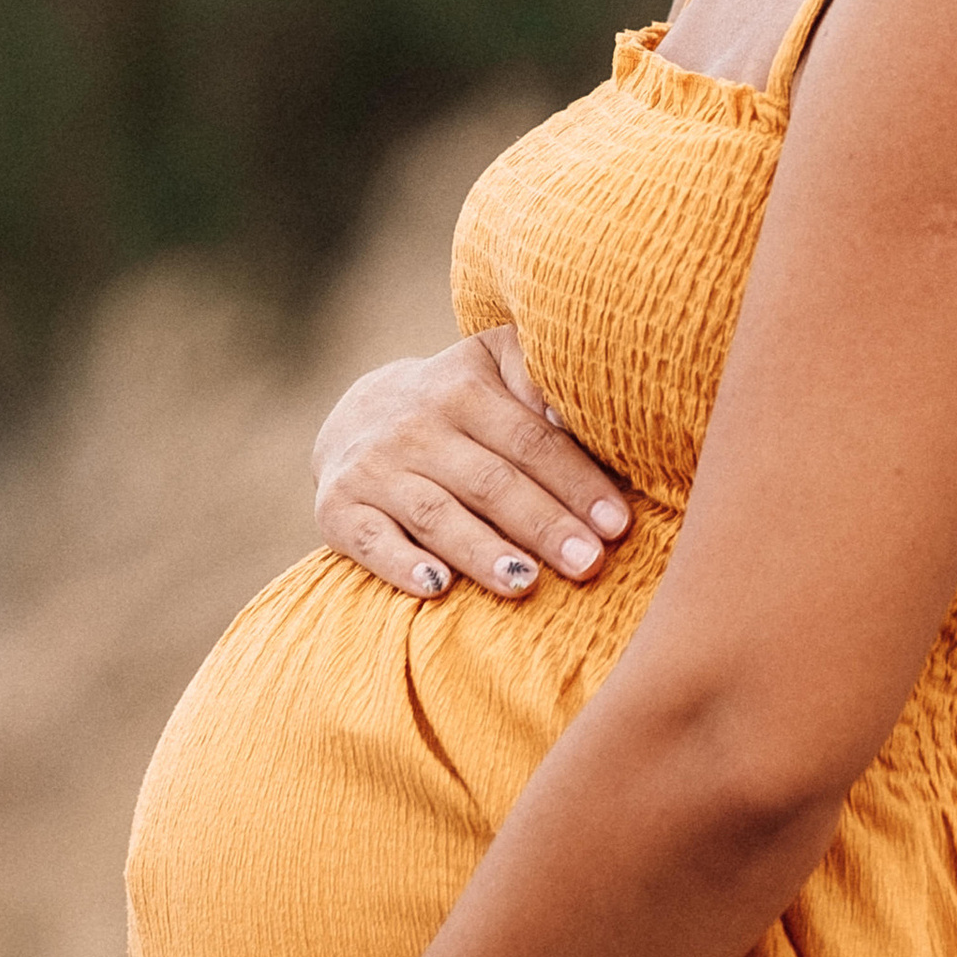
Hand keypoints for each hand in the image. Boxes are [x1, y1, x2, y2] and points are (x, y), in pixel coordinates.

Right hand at [313, 324, 631, 602]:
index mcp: (465, 388)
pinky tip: (437, 587)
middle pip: (490, 481)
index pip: (530, 439)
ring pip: (435, 513)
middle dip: (543, 524)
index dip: (576, 482)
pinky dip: (401, 564)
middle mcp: (415, 425)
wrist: (358, 413)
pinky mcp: (338, 507)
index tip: (618, 525)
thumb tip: (586, 419)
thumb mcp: (495, 368)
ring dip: (482, 551)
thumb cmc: (459, 402)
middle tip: (589, 563)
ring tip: (526, 583)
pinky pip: (370, 540)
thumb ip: (540, 383)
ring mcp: (374, 468)